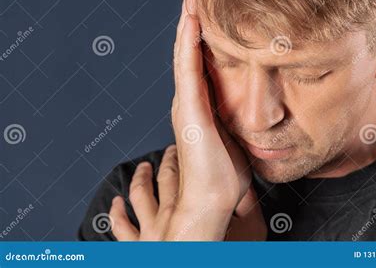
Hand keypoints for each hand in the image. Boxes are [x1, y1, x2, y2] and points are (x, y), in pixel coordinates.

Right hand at [109, 0, 265, 239]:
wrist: (212, 198)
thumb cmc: (224, 175)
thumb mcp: (233, 139)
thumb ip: (236, 121)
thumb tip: (254, 116)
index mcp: (200, 106)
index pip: (200, 63)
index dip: (203, 37)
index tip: (211, 13)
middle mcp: (188, 100)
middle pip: (190, 53)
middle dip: (193, 23)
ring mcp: (185, 103)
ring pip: (185, 54)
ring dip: (188, 24)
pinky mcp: (187, 108)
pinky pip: (187, 67)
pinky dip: (188, 43)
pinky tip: (191, 20)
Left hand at [109, 145, 265, 240]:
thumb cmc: (226, 251)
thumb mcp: (250, 228)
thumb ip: (248, 205)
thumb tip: (247, 185)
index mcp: (195, 203)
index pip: (188, 166)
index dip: (186, 150)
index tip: (190, 134)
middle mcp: (169, 212)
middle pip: (166, 176)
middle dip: (169, 159)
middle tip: (171, 149)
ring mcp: (150, 230)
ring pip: (141, 194)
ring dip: (141, 177)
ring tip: (143, 167)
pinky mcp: (138, 248)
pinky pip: (122, 229)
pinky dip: (116, 214)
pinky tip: (114, 204)